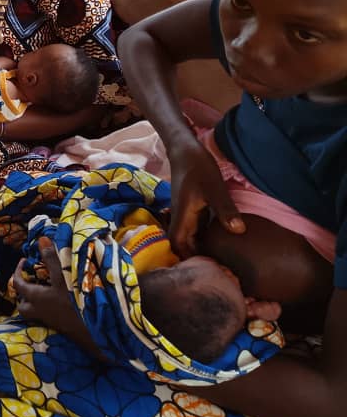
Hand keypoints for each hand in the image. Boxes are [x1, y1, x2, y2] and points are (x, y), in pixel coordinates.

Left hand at [12, 237, 82, 334]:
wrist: (89, 332)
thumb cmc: (72, 304)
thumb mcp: (62, 278)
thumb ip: (51, 259)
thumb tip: (42, 239)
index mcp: (35, 297)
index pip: (18, 283)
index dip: (18, 270)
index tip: (24, 261)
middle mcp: (37, 309)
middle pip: (21, 303)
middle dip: (22, 292)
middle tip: (30, 281)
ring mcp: (46, 319)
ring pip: (31, 311)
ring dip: (32, 302)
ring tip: (41, 291)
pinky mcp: (56, 325)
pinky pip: (42, 317)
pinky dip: (44, 308)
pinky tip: (54, 302)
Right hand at [169, 141, 244, 257]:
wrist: (185, 148)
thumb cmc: (197, 167)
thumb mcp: (214, 187)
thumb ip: (225, 209)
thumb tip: (238, 231)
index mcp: (183, 215)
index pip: (178, 243)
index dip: (187, 257)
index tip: (205, 268)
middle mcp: (182, 216)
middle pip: (183, 242)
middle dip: (196, 256)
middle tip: (216, 268)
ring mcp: (186, 211)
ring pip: (190, 235)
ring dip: (200, 246)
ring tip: (219, 257)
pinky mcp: (192, 206)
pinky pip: (197, 226)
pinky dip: (205, 235)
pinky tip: (219, 238)